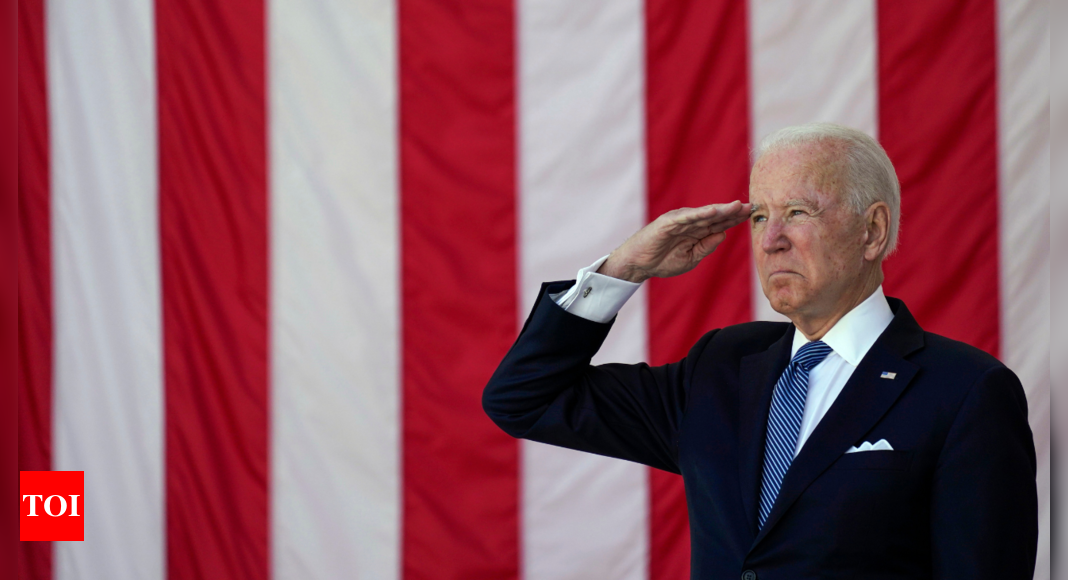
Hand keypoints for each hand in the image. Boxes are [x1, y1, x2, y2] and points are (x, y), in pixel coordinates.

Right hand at [597, 201, 751, 282]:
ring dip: (721, 210)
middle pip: (716, 216)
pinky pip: (687, 217)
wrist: (638, 264)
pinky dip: (700, 213)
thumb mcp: (691, 258)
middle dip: (733, 212)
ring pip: (704, 214)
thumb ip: (706, 246)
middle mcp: (690, 223)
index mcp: (697, 232)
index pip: (720, 224)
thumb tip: (723, 235)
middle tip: (752, 207)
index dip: (735, 220)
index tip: (752, 216)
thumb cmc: (663, 261)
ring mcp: (680, 221)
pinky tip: (714, 211)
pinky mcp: (668, 222)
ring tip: (737, 206)